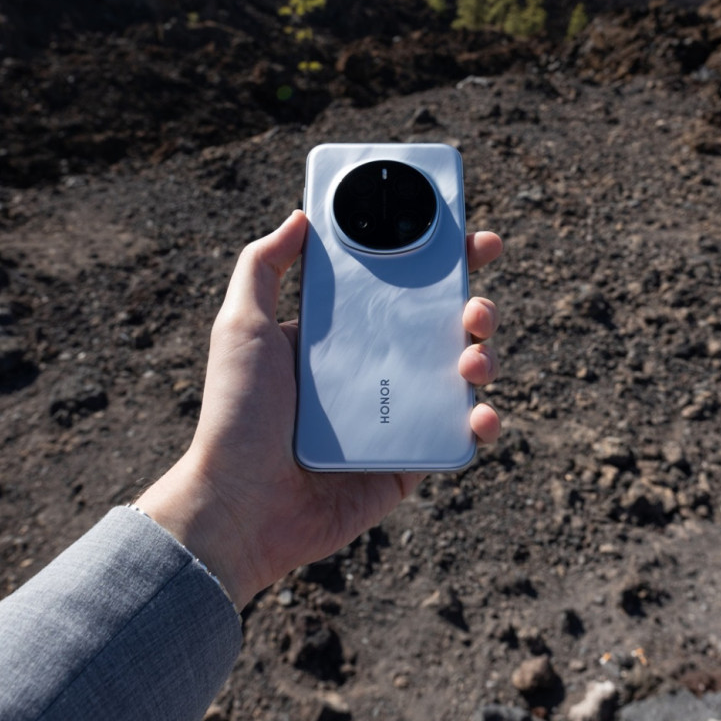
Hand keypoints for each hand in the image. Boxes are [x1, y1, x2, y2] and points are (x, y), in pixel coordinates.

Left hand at [136, 210, 501, 608]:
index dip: (440, 261)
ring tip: (473, 358)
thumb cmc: (236, 415)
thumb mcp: (241, 326)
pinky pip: (458, 435)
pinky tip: (479, 414)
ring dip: (484, 357)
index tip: (469, 239)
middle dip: (476, 305)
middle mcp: (375, 369)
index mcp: (343, 333)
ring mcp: (397, 414)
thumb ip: (264, 266)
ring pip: (462, 375)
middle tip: (478, 304)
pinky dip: (482, 423)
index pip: (400, 286)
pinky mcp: (410, 460)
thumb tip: (301, 215)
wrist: (240, 504)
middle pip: (443, 325)